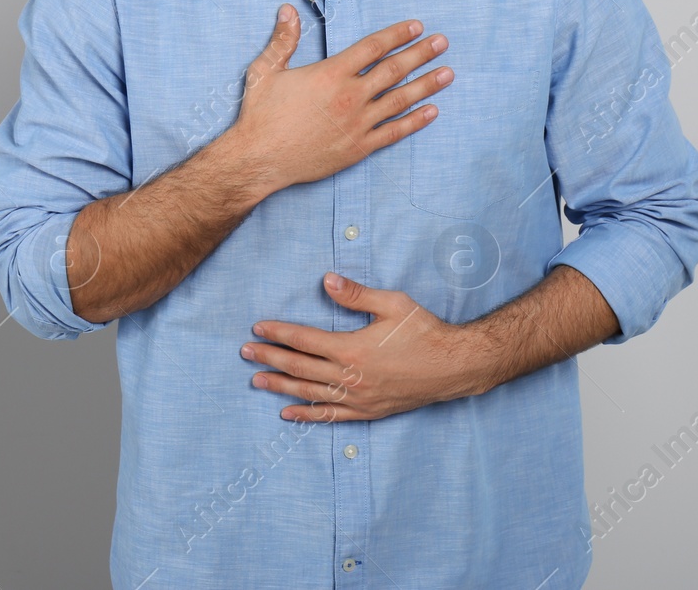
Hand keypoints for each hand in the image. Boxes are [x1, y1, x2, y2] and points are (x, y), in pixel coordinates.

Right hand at [227, 7, 451, 195]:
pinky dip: (415, 121)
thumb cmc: (260, 115)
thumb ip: (282, 40)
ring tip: (448, 73)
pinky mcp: (358, 147)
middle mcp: (350, 96)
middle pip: (394, 69)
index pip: (373, 47)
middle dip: (421, 53)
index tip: (416, 26)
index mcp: (331, 73)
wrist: (259, 159)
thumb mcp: (265, 71)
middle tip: (442, 42)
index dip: (397, 34)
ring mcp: (358, 123)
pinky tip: (432, 111)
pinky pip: (394, 131)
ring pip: (400, 99)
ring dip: (426, 84)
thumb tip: (288, 9)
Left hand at [241, 273, 485, 421]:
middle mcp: (350, 377)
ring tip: (257, 381)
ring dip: (281, 386)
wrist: (452, 366)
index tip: (258, 329)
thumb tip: (327, 280)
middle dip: (270, 358)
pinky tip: (288, 414)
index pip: (304, 340)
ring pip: (309, 392)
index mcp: (352, 349)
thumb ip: (356, 294)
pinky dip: (307, 414)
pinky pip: (330, 416)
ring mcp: (358, 398)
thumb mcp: (392, 304)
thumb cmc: (424, 332)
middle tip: (245, 353)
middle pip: (300, 367)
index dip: (278, 334)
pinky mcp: (368, 411)